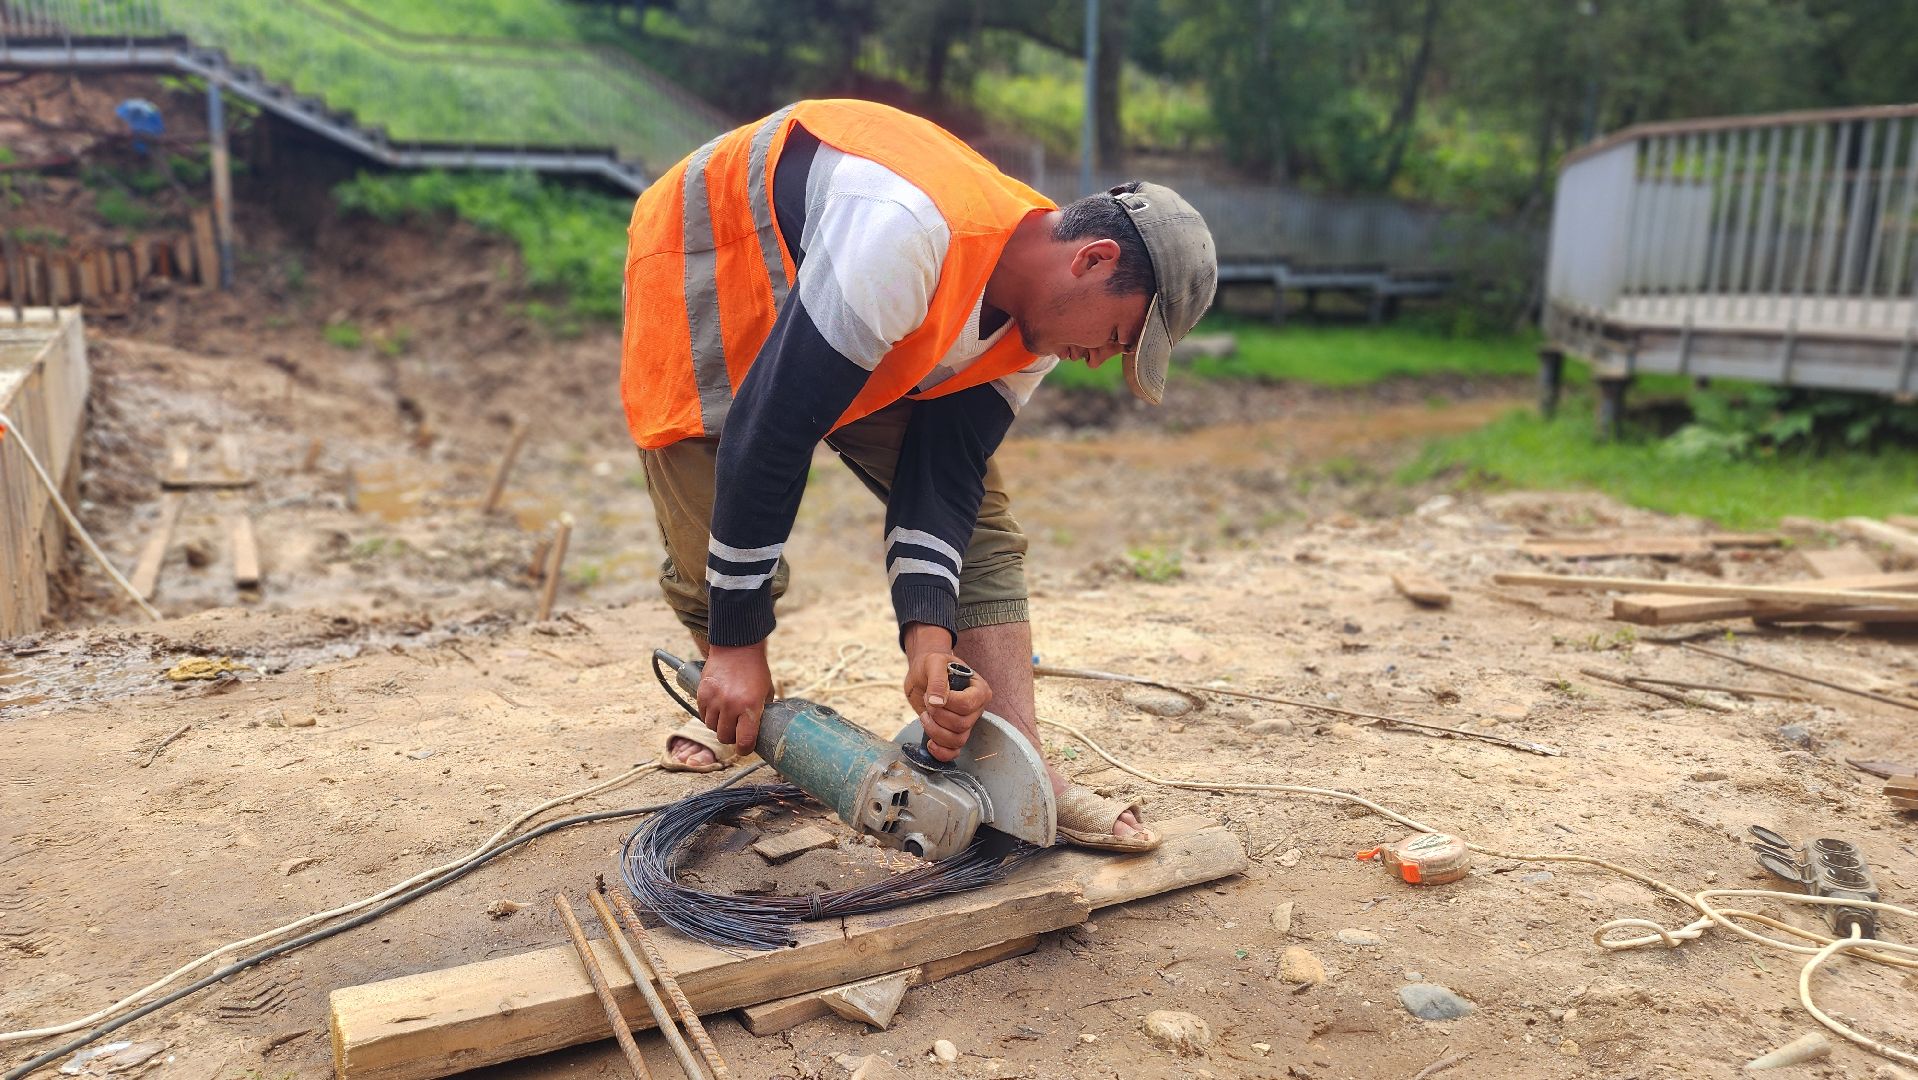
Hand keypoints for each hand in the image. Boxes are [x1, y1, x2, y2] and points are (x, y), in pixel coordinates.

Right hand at [697, 641, 772, 753]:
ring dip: (719, 725)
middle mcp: (731, 706)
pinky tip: (717, 708)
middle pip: (724, 737)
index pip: (744, 741)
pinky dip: (709, 715)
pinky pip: (702, 715)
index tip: (745, 748)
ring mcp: (714, 700)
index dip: (745, 749)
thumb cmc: (755, 670)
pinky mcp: (702, 694)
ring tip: (726, 716)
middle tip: (736, 730)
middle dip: (731, 737)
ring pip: (711, 727)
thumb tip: (758, 729)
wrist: (737, 647)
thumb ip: (761, 711)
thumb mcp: (766, 691)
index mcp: (750, 707)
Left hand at [902, 624, 991, 762]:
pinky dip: (941, 752)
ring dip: (935, 730)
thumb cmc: (932, 665)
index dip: (946, 703)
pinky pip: (954, 752)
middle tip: (927, 701)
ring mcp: (967, 723)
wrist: (922, 674)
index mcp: (979, 690)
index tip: (932, 693)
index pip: (967, 705)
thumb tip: (938, 702)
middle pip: (961, 724)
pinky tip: (930, 743)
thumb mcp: (933, 663)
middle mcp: (977, 709)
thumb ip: (938, 680)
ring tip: (925, 715)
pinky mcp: (954, 734)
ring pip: (957, 740)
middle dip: (937, 715)